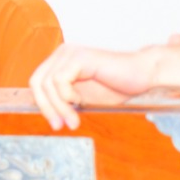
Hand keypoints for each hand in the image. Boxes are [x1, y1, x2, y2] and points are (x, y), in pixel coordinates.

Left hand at [29, 41, 179, 129]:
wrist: (141, 76)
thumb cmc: (116, 86)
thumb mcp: (83, 97)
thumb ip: (64, 100)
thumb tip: (46, 113)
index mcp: (61, 61)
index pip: (37, 83)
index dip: (43, 105)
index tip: (55, 124)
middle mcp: (62, 53)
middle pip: (37, 82)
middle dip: (46, 107)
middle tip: (58, 126)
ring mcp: (70, 53)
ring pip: (47, 84)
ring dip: (59, 107)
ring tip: (74, 121)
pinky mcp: (79, 57)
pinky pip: (59, 80)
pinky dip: (66, 96)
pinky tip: (80, 102)